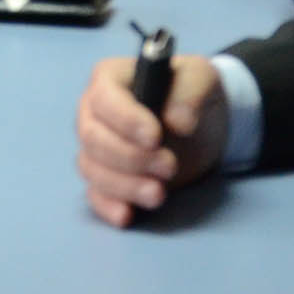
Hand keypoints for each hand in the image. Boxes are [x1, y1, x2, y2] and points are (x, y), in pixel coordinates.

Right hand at [77, 53, 229, 223]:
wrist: (201, 125)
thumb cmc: (191, 92)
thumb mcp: (201, 78)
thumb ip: (190, 92)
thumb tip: (178, 122)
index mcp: (109, 79)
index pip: (104, 99)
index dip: (126, 120)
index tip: (155, 138)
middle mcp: (93, 112)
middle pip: (93, 138)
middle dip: (130, 157)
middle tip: (170, 165)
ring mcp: (96, 148)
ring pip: (92, 168)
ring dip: (125, 185)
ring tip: (160, 194)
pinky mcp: (106, 178)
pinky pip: (94, 194)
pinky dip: (108, 206)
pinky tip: (127, 215)